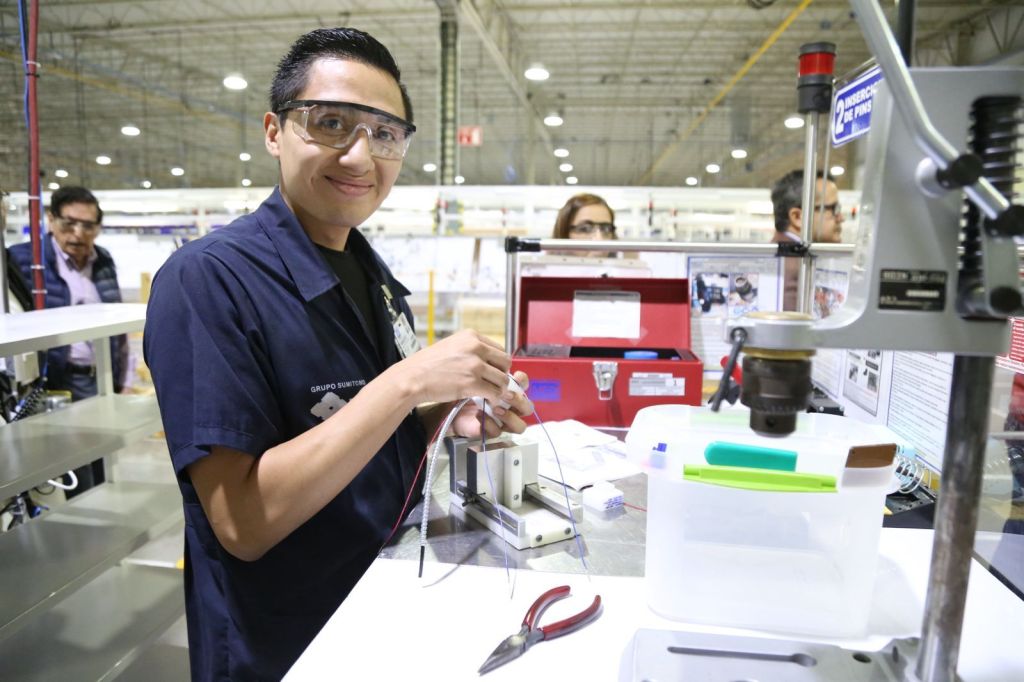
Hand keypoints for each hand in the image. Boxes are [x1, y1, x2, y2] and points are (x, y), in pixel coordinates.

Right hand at [393, 329, 511, 405]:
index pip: (499, 349)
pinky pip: (494, 392)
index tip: (492, 372)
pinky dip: (494, 398)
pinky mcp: (472, 383)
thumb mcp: (452, 346)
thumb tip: (488, 359)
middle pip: (505, 362)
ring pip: (502, 379)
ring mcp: (474, 365)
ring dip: (499, 389)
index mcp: (471, 336)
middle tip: (493, 383)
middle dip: (501, 374)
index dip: (498, 363)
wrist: (412, 377)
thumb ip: (470, 349)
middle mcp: (475, 347)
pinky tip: (488, 400)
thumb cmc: (428, 364)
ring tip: (491, 394)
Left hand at [451, 371, 532, 438]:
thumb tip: (502, 366)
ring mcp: (500, 420)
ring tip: (495, 409)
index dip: (523, 381)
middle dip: (519, 400)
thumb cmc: (461, 385)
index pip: (523, 386)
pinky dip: (490, 424)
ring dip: (509, 416)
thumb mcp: (474, 373)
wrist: (445, 402)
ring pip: (520, 425)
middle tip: (506, 395)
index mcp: (506, 388)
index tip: (516, 376)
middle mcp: (507, 405)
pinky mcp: (490, 431)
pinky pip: (498, 432)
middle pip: (527, 407)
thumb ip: (489, 369)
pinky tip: (479, 415)